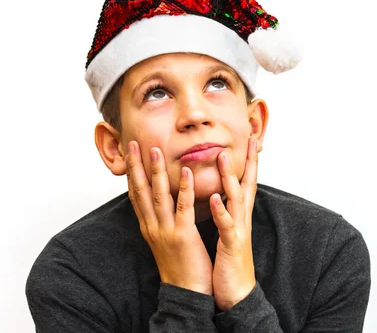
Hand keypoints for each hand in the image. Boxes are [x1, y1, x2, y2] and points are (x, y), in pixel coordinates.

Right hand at [125, 141, 212, 293]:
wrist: (187, 292)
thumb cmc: (181, 265)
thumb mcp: (166, 239)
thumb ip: (162, 220)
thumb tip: (161, 203)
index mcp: (148, 227)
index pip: (136, 195)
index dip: (132, 173)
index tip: (130, 153)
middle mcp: (152, 227)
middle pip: (140, 191)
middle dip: (136, 166)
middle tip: (133, 143)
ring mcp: (165, 231)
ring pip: (158, 195)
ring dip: (155, 171)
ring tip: (155, 150)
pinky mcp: (182, 236)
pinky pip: (182, 208)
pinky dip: (183, 188)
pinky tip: (185, 172)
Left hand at [210, 138, 257, 309]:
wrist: (237, 293)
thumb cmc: (231, 262)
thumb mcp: (230, 232)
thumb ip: (228, 212)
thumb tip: (222, 195)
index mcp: (239, 216)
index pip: (246, 183)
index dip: (249, 162)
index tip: (251, 141)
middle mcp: (242, 219)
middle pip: (247, 184)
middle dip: (248, 161)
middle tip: (248, 139)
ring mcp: (238, 230)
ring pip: (236, 199)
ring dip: (230, 178)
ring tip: (223, 157)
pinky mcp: (232, 245)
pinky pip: (226, 226)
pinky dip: (221, 212)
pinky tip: (215, 199)